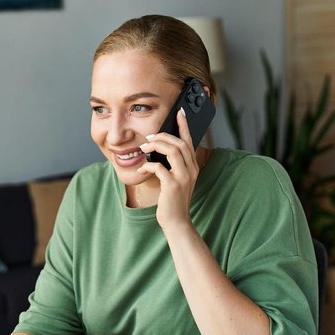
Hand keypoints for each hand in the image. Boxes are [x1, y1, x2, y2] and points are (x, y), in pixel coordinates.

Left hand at [137, 107, 199, 230]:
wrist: (177, 222)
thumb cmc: (173, 201)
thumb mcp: (175, 180)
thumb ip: (171, 166)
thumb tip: (157, 150)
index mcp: (192, 166)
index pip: (189, 141)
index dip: (184, 125)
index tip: (179, 112)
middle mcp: (191, 169)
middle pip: (180, 143)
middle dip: (163, 135)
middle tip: (148, 137)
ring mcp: (183, 177)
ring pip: (172, 151)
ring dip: (156, 146)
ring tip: (143, 148)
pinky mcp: (173, 186)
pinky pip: (159, 168)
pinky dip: (148, 166)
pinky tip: (142, 170)